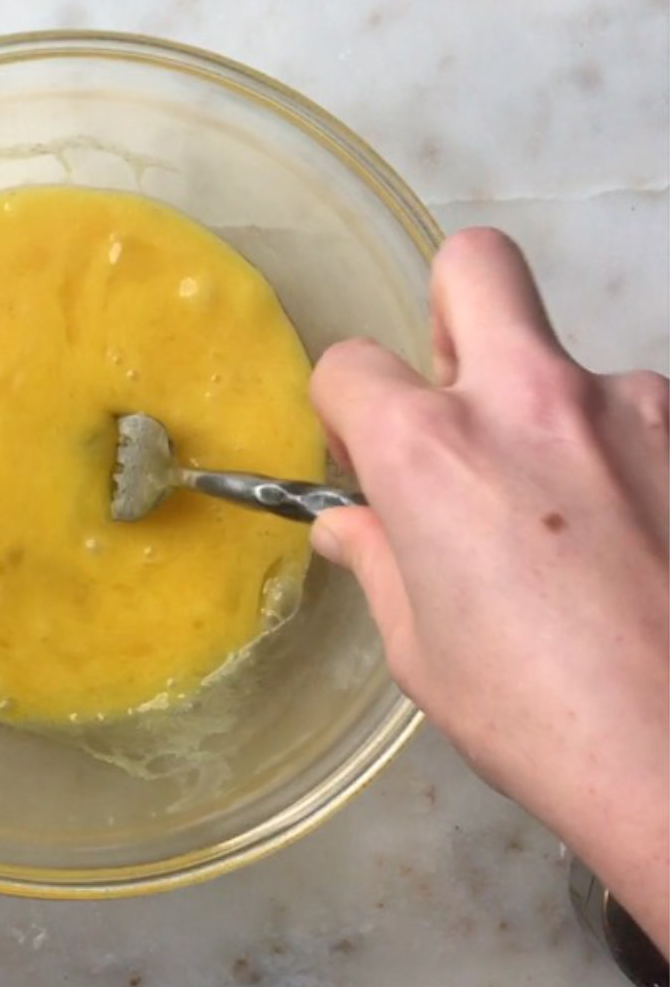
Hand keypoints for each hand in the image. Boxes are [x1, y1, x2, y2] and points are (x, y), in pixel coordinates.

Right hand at [310, 228, 668, 954]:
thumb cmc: (537, 720)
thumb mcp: (422, 652)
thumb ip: (381, 561)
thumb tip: (352, 524)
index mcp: (429, 448)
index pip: (349, 363)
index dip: (345, 409)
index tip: (364, 457)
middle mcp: (526, 396)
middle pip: (474, 266)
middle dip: (449, 309)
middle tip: (459, 398)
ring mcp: (629, 406)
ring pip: (570, 361)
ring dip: (553, 414)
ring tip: (573, 522)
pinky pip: (640, 420)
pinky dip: (625, 460)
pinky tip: (633, 544)